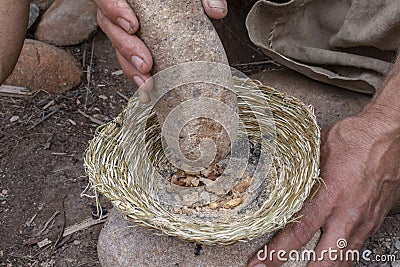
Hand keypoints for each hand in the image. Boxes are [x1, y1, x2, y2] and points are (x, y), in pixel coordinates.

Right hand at [94, 0, 227, 87]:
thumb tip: (217, 12)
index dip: (114, 11)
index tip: (132, 26)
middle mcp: (120, 8)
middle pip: (110, 28)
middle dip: (127, 49)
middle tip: (145, 64)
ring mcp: (123, 27)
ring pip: (117, 48)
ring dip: (131, 69)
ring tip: (148, 83)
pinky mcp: (133, 43)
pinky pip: (127, 59)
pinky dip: (137, 75)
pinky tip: (148, 87)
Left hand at [248, 109, 399, 265]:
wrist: (389, 135)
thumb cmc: (356, 138)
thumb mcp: (317, 149)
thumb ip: (299, 172)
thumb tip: (278, 182)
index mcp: (331, 193)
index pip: (300, 231)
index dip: (278, 252)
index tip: (260, 262)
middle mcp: (349, 213)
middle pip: (325, 258)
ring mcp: (364, 220)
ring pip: (343, 258)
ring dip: (322, 266)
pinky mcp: (373, 221)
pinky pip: (354, 247)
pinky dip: (339, 256)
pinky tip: (327, 256)